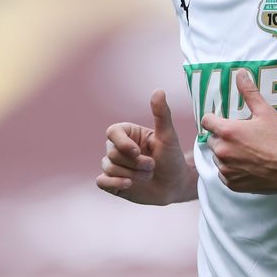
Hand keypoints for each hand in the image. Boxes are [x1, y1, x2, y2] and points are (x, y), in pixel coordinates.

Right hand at [96, 89, 196, 204]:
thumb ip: (162, 114)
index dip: (122, 142)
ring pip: (109, 168)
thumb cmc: (172, 158)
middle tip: (152, 166)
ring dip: (132, 174)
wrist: (174, 185)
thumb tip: (158, 90)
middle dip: (135, 163)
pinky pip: (101, 182)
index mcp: (128, 134)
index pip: (112, 132)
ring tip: (148, 175)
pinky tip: (128, 185)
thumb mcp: (168, 136)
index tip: (137, 151)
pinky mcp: (112, 183)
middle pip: (112, 153)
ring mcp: (114, 166)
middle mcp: (118, 148)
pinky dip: (114, 183)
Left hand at [200, 69, 276, 193]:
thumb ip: (249, 92)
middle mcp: (222, 151)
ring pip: (218, 157)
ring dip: (226, 154)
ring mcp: (226, 170)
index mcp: (227, 132)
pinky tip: (247, 164)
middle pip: (212, 140)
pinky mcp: (232, 184)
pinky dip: (232, 169)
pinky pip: (224, 174)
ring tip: (246, 151)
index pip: (207, 121)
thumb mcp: (265, 112)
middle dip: (223, 137)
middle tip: (242, 137)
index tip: (225, 121)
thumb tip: (240, 73)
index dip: (215, 119)